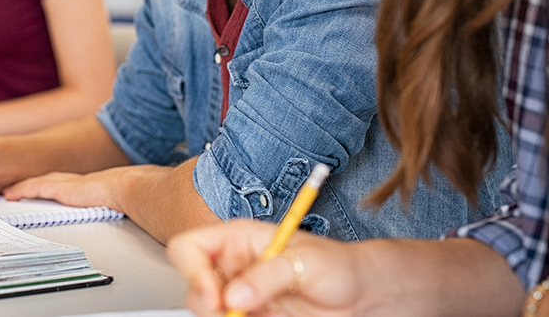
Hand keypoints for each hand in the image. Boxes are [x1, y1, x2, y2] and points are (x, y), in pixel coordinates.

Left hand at [2, 165, 152, 211]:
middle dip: (34, 184)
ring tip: (10, 193)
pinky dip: (22, 190)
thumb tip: (135, 214)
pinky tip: (11, 195)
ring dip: (24, 187)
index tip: (44, 189)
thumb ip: (120, 206)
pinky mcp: (62, 189)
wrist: (132, 188)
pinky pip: (36, 188)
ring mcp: (69, 183)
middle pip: (50, 181)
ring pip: (40, 183)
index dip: (54, 185)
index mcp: (91, 186)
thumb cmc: (134, 196)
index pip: (68, 185)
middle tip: (19, 189)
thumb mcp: (124, 202)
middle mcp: (77, 182)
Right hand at [166, 220, 359, 316]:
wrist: (360, 295)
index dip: (192, 272)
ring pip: (209, 313)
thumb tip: (234, 296)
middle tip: (238, 315)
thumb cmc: (337, 265)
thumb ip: (267, 275)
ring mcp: (240, 295)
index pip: (188, 248)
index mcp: (237, 240)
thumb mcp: (306, 261)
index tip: (216, 297)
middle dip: (210, 307)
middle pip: (194, 289)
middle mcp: (232, 268)